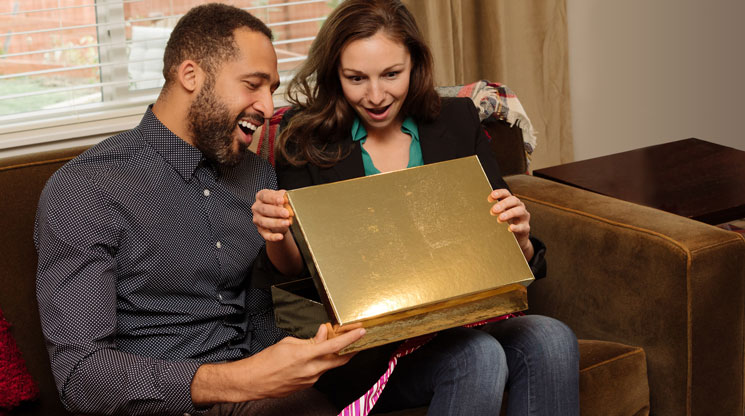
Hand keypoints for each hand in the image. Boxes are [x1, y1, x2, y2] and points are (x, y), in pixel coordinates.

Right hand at [191, 323, 364, 403]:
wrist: (254, 381)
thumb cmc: (267, 361)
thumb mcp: (289, 343)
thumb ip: (311, 339)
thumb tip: (324, 333)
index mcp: (306, 355)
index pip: (335, 345)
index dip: (351, 338)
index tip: (362, 332)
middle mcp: (311, 370)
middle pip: (340, 359)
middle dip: (351, 350)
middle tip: (358, 341)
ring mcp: (310, 380)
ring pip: (329, 366)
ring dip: (333, 356)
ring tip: (329, 345)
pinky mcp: (307, 385)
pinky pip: (319, 372)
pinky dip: (321, 363)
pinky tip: (314, 358)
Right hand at [252, 189, 291, 241]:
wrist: (279, 217)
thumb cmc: (280, 204)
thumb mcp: (282, 198)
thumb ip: (284, 198)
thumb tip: (287, 199)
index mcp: (261, 196)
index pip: (265, 196)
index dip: (273, 198)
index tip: (282, 200)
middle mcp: (257, 207)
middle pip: (264, 209)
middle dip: (276, 211)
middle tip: (286, 213)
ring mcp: (257, 219)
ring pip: (264, 222)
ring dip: (276, 223)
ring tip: (287, 223)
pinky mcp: (260, 230)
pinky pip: (266, 234)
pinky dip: (273, 236)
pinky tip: (280, 236)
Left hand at [488, 189, 533, 260]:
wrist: (516, 240)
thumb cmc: (505, 224)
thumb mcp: (498, 215)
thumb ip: (491, 211)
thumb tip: (473, 208)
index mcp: (511, 202)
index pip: (506, 193)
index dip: (499, 193)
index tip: (490, 198)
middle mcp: (519, 207)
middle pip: (513, 200)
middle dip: (503, 204)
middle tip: (493, 210)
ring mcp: (524, 217)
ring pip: (519, 211)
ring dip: (509, 214)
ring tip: (499, 219)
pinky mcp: (526, 228)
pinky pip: (522, 226)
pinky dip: (516, 227)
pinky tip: (509, 229)